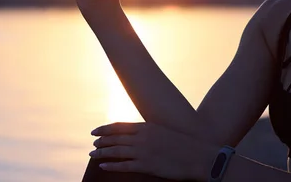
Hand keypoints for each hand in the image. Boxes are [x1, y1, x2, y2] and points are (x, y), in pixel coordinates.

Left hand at [89, 122, 219, 180]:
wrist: (198, 156)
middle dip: (101, 140)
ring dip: (102, 151)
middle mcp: (142, 137)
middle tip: (92, 142)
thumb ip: (148, 131)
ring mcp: (143, 151)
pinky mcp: (146, 166)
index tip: (95, 130)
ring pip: (116, 151)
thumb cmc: (183, 144)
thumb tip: (135, 134)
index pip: (119, 126)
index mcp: (146, 126)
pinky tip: (103, 165)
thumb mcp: (163, 131)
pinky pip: (123, 165)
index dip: (104, 128)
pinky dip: (111, 165)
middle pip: (115, 138)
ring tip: (93, 152)